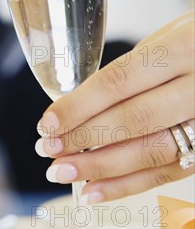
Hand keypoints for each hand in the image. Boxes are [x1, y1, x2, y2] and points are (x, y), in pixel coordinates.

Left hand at [35, 11, 194, 200]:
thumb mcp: (167, 38)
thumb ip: (130, 72)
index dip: (80, 106)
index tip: (48, 123)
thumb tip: (77, 108)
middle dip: (84, 139)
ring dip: (100, 168)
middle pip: (134, 120)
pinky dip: (127, 185)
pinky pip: (167, 173)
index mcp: (185, 48)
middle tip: (48, 151)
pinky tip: (95, 190)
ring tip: (63, 172)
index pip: (121, 81)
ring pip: (151, 152)